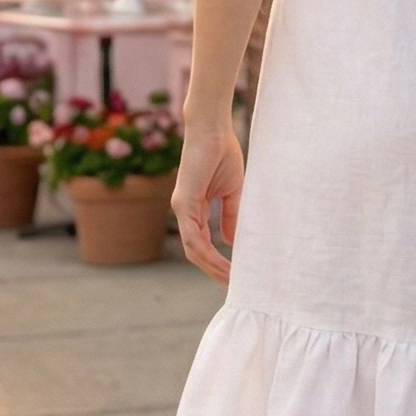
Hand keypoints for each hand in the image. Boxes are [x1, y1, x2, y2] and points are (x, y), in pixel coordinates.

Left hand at [172, 125, 245, 283]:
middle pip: (195, 252)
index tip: (234, 274)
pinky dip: (208, 252)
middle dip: (213, 270)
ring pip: (193, 249)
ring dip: (212, 267)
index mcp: (194, 208)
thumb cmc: (222, 153)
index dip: (216, 261)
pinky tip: (223, 263)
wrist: (213, 129)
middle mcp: (184, 211)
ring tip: (230, 280)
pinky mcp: (184, 202)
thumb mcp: (232, 191)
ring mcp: (182, 208)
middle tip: (232, 286)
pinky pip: (193, 236)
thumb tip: (231, 242)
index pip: (202, 243)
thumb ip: (230, 216)